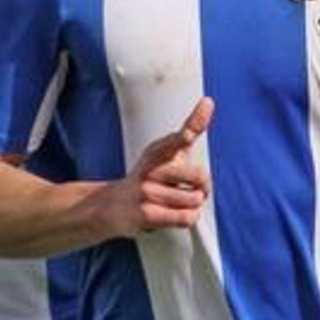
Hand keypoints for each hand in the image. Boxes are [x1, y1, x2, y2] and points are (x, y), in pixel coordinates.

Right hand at [93, 97, 213, 238]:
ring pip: (195, 199)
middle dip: (204, 186)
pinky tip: (177, 214)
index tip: (198, 120)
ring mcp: (148, 191)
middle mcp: (152, 169)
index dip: (189, 130)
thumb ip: (187, 132)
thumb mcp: (163, 151)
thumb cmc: (146, 177)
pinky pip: (186, 217)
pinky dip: (189, 218)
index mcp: (158, 151)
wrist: (110, 206)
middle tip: (194, 188)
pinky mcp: (148, 214)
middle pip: (199, 176)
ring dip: (194, 204)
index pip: (176, 139)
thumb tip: (208, 102)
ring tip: (177, 203)